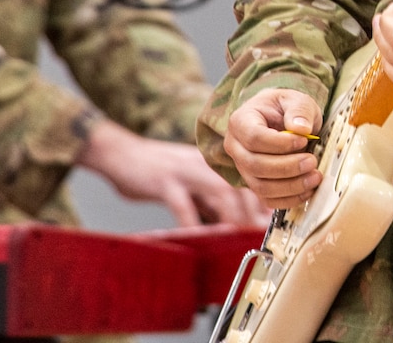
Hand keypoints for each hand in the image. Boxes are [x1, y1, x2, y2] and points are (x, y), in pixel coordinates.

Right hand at [77, 119, 267, 226]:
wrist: (120, 152)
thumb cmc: (157, 173)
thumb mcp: (189, 183)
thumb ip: (210, 201)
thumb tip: (236, 225)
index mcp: (212, 165)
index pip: (246, 182)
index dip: (262, 203)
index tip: (272, 225)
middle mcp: (205, 165)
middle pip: (239, 189)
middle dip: (254, 214)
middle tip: (262, 237)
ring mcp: (186, 171)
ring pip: (219, 194)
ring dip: (233, 218)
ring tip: (240, 240)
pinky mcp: (164, 182)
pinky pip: (183, 205)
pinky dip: (192, 223)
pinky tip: (198, 238)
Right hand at [223, 88, 323, 210]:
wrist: (280, 119)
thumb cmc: (285, 108)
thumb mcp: (295, 99)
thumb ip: (299, 110)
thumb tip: (301, 129)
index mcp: (241, 121)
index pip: (254, 138)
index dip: (279, 144)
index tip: (303, 141)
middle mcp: (236, 147)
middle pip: (256, 165)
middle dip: (287, 167)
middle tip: (312, 161)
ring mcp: (243, 169)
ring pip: (261, 187)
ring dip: (291, 186)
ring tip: (315, 176)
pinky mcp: (255, 184)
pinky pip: (268, 200)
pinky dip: (289, 199)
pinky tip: (308, 190)